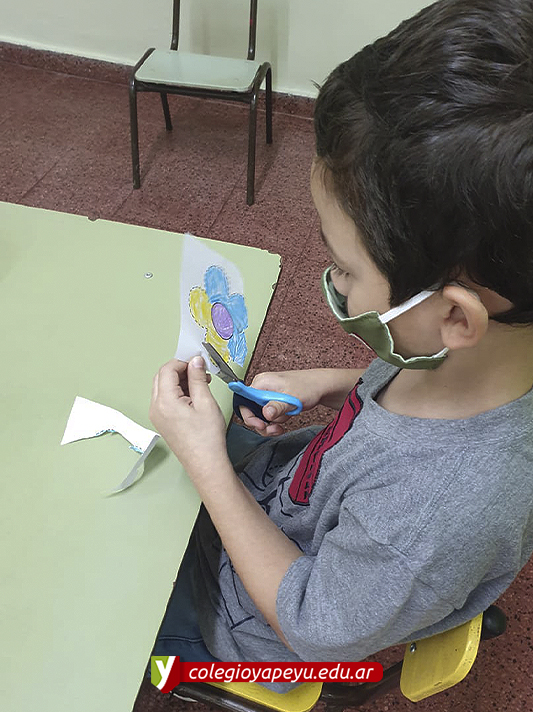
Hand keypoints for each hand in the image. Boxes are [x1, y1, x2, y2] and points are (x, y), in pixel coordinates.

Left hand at [149, 357, 229, 478]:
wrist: (205, 463)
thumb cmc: (207, 438)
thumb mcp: (206, 402)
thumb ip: (197, 378)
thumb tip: (195, 361)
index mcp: (165, 401)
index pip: (167, 369)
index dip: (183, 361)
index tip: (198, 362)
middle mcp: (156, 407)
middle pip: (162, 376)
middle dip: (180, 369)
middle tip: (199, 371)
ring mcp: (157, 415)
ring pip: (163, 387)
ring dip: (179, 380)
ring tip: (201, 383)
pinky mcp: (162, 421)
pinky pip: (165, 398)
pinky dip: (177, 391)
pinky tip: (194, 395)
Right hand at [240, 369, 324, 435]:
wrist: (321, 386)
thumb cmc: (308, 386)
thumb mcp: (292, 398)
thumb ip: (277, 406)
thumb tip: (265, 413)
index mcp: (261, 382)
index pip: (243, 401)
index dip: (249, 416)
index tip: (261, 425)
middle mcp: (261, 388)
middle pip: (251, 411)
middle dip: (262, 423)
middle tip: (274, 428)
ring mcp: (267, 395)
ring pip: (261, 416)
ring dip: (272, 424)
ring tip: (284, 422)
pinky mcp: (274, 401)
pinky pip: (269, 416)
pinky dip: (276, 422)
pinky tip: (285, 420)